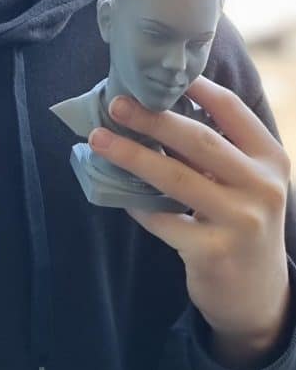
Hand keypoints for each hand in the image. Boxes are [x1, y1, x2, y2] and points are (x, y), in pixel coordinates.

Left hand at [89, 75, 291, 368]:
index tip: (156, 73)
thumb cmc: (241, 221)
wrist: (258, 296)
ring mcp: (241, 222)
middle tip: (116, 103)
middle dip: (153, 119)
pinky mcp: (215, 252)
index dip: (194, 87)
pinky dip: (137, 203)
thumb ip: (216, 148)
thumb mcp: (245, 181)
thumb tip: (156, 104)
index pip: (231, 109)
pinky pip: (164, 220)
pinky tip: (115, 189)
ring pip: (176, 178)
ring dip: (132, 155)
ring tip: (99, 138)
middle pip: (200, 141)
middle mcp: (263, 187)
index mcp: (270, 158)